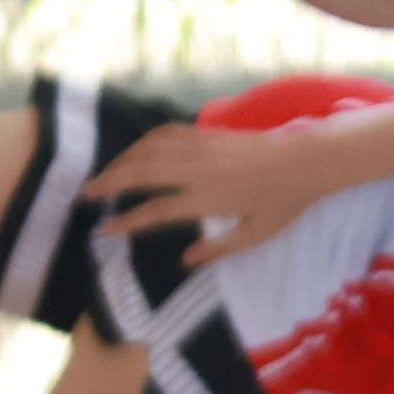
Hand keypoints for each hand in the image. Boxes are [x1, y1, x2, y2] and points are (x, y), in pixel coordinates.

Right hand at [79, 119, 340, 256]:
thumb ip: (218, 250)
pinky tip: (135, 151)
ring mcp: (202, 147)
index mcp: (208, 198)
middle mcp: (198, 169)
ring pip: (150, 149)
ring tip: (103, 176)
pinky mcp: (208, 134)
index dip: (126, 222)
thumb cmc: (284, 203)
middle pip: (142, 173)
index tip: (104, 230)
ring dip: (122, 160)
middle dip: (110, 183)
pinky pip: (167, 133)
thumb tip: (184, 260)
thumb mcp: (255, 236)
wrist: (307, 159)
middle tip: (86, 196)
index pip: (156, 211)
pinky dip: (144, 142)